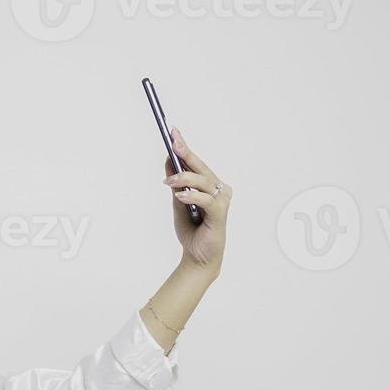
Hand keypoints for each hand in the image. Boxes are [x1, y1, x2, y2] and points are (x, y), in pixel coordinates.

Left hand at [163, 127, 230, 275]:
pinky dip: (192, 196)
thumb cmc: (191, 229)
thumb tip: (168, 161)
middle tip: (173, 142)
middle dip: (186, 153)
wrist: (197, 256)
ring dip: (184, 178)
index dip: (185, 148)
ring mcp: (221, 200)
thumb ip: (176, 183)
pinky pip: (206, 200)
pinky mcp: (220, 214)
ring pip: (202, 181)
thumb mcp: (178, 202)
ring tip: (168, 180)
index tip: (173, 132)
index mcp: (209, 185)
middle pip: (201, 167)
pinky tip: (180, 195)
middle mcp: (218, 189)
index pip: (196, 163)